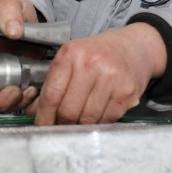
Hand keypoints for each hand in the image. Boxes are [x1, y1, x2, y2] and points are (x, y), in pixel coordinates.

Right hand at [0, 0, 41, 112]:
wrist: (28, 21)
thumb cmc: (11, 12)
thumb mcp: (9, 4)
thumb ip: (8, 11)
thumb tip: (11, 30)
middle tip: (12, 94)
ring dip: (6, 105)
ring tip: (24, 93)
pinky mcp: (3, 86)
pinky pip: (5, 103)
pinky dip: (17, 103)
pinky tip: (28, 93)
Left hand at [30, 22, 166, 125]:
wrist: (136, 47)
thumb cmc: (101, 54)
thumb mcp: (74, 58)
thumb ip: (55, 82)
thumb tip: (35, 111)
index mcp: (71, 54)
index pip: (51, 94)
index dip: (44, 116)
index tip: (42, 126)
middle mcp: (90, 64)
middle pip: (68, 110)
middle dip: (62, 124)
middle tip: (62, 126)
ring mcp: (110, 78)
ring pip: (87, 119)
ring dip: (81, 125)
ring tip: (81, 120)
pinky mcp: (126, 92)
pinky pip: (106, 119)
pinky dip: (99, 123)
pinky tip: (98, 115)